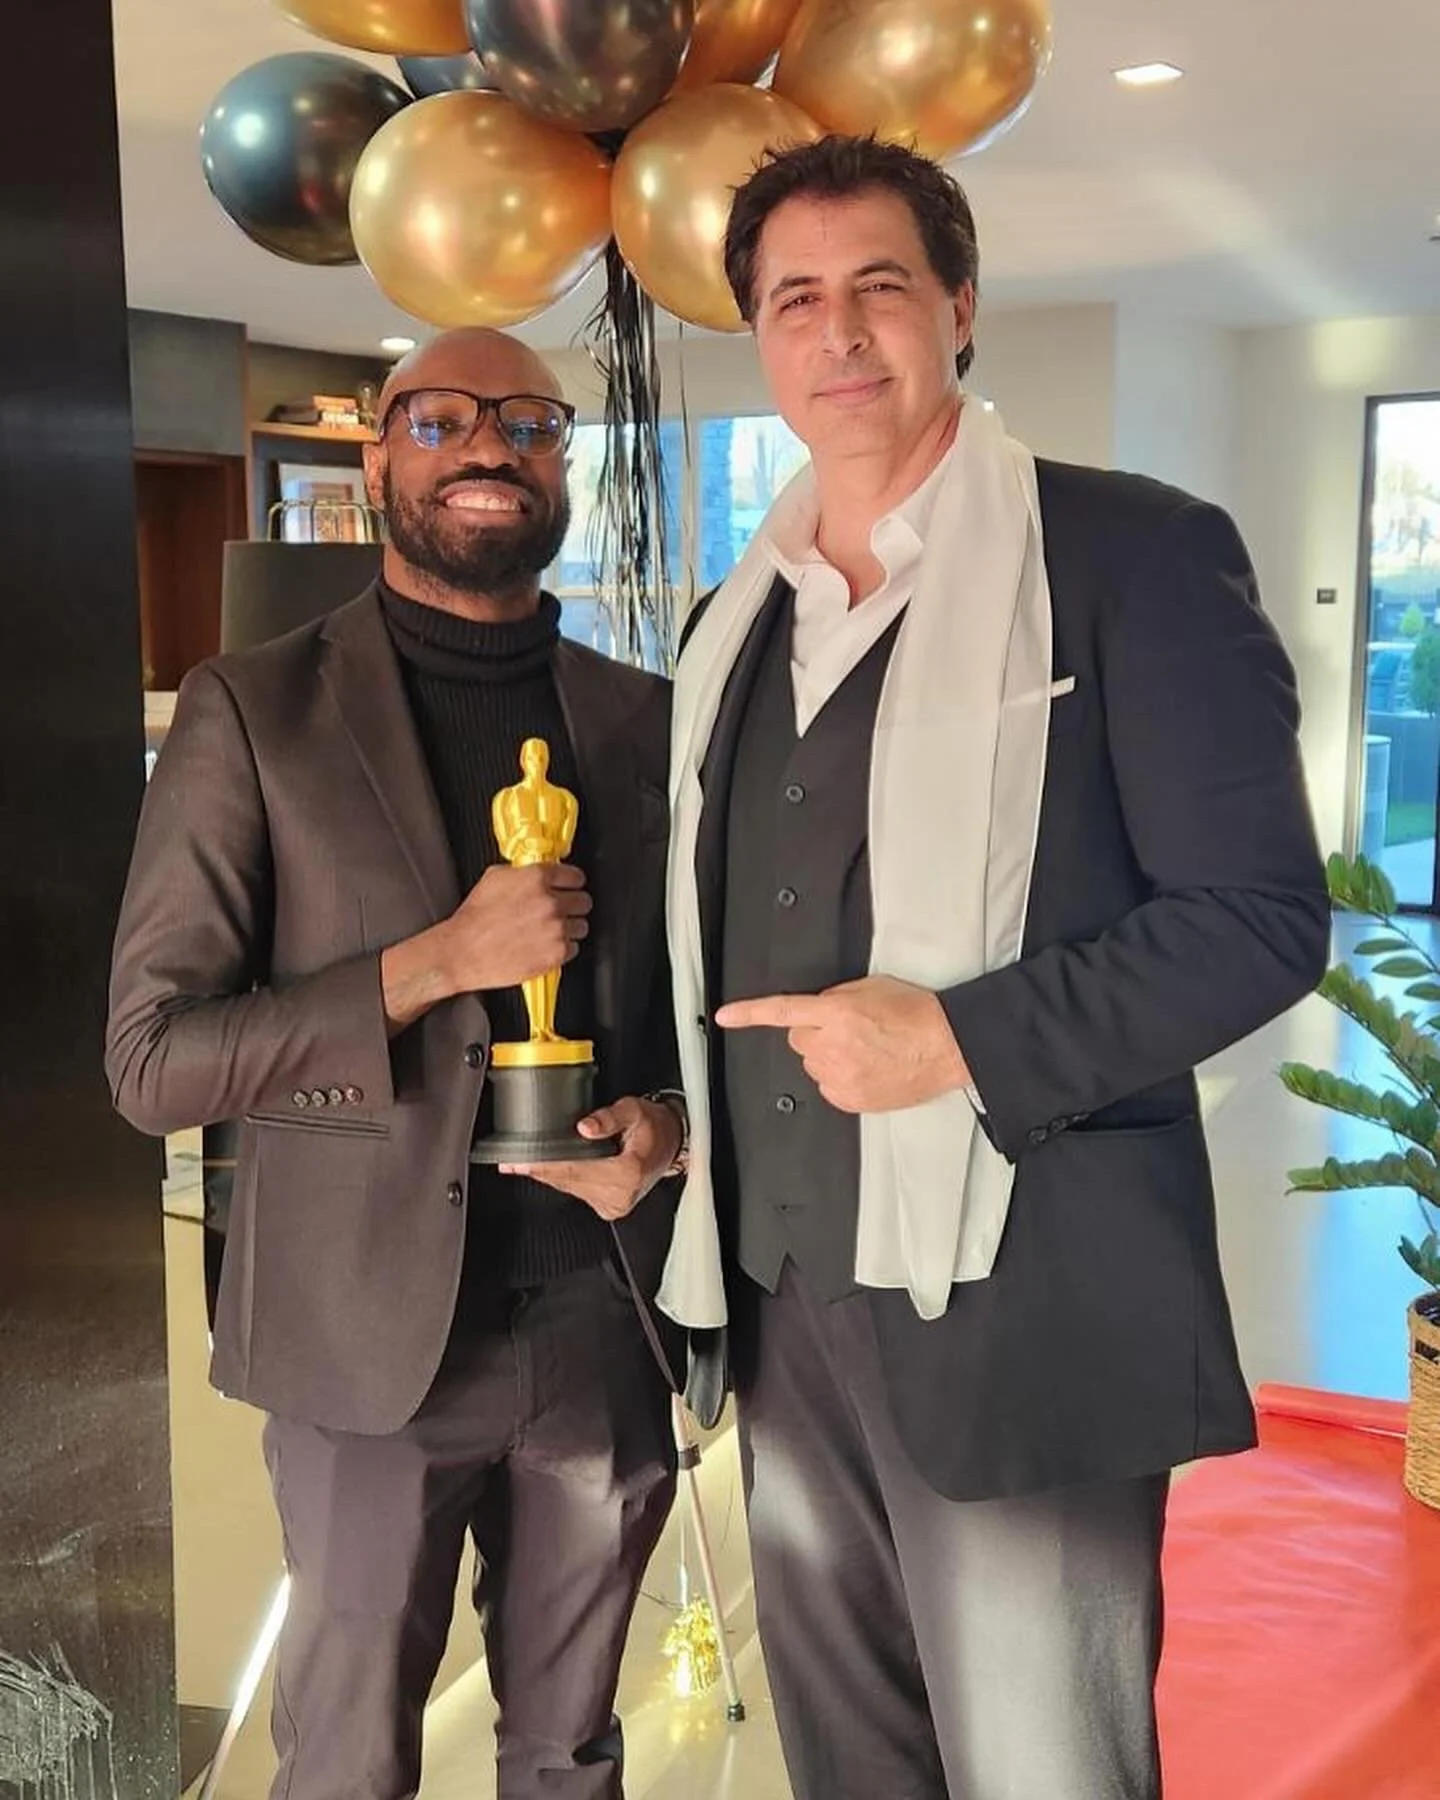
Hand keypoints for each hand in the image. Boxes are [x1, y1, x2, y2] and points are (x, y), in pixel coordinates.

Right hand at [440, 862, 590, 993]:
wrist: (462, 951)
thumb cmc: (474, 918)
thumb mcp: (494, 878)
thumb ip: (523, 871)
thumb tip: (536, 870)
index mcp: (537, 878)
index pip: (576, 876)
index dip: (571, 883)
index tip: (570, 887)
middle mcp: (550, 902)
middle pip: (584, 901)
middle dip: (573, 905)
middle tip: (559, 911)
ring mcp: (556, 928)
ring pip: (582, 926)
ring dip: (569, 928)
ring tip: (548, 931)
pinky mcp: (556, 953)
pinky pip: (574, 948)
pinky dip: (563, 948)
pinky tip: (544, 945)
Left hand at [500, 1096, 681, 1220]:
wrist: (672, 1142)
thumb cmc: (655, 1127)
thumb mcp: (634, 1110)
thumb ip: (609, 1117)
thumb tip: (585, 1127)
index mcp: (627, 1173)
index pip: (575, 1170)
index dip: (545, 1165)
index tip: (520, 1162)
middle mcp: (619, 1195)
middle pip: (568, 1181)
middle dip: (540, 1170)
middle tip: (511, 1163)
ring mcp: (614, 1205)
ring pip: (571, 1188)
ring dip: (549, 1175)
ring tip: (525, 1164)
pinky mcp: (610, 1207)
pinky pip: (578, 1191)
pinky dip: (563, 1179)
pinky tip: (549, 1169)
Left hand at [715, 976, 968, 1113]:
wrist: (948, 1046)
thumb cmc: (916, 1013)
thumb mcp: (870, 988)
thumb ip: (833, 998)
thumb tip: (815, 1012)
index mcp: (836, 1014)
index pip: (782, 1012)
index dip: (749, 1013)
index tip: (724, 1016)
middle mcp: (833, 1047)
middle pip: (798, 1039)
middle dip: (813, 1032)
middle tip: (848, 1029)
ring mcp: (841, 1078)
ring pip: (812, 1065)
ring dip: (827, 1055)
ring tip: (865, 1049)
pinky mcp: (851, 1100)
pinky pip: (828, 1086)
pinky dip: (840, 1077)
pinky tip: (867, 1068)